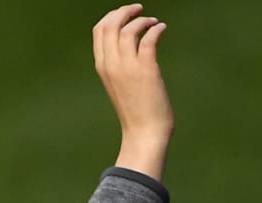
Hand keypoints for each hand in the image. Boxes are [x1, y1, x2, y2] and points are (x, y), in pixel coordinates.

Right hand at [93, 4, 172, 180]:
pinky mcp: (147, 70)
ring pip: (128, 29)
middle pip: (110, 25)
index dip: (112, 16)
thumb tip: (131, 46)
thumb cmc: (135, 110)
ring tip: (153, 22)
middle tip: (139, 9)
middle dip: (124, 11)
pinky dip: (156, 29)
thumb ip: (121, 64)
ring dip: (142, 20)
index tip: (125, 14)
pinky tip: (161, 29)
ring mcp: (128, 67)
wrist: (144, 131)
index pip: (99, 31)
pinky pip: (149, 39)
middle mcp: (111, 64)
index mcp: (102, 66)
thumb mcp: (120, 83)